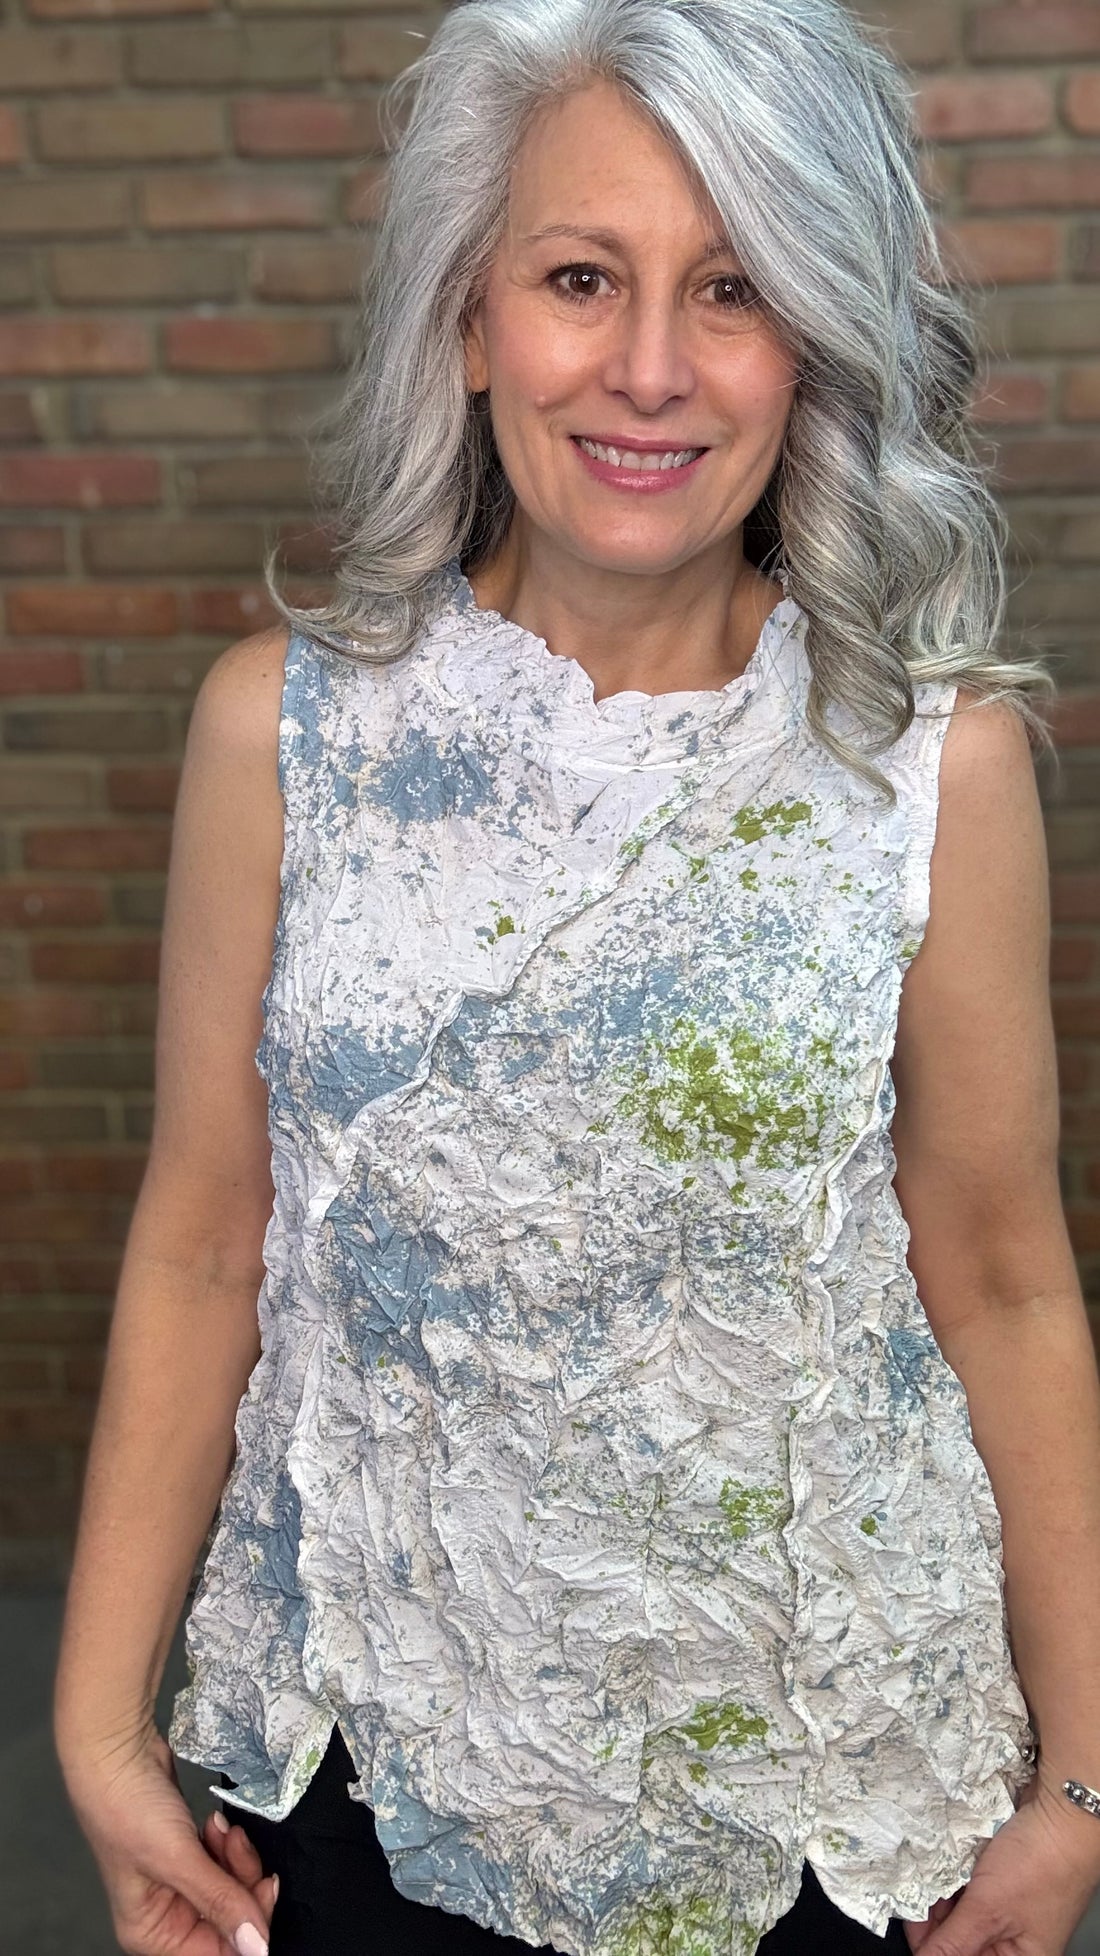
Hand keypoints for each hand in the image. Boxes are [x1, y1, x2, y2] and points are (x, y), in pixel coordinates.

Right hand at [57, 1721, 276, 1954]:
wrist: (116, 1750)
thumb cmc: (126, 1807)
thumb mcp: (177, 1859)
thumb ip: (221, 1902)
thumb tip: (258, 1949)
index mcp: (152, 1933)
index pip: (216, 1953)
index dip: (247, 1928)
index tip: (266, 1890)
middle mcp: (164, 1915)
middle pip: (228, 1920)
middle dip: (242, 1883)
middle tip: (240, 1849)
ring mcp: (178, 1881)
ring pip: (231, 1888)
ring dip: (236, 1858)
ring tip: (221, 1830)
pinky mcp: (189, 1850)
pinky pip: (224, 1861)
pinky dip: (227, 1843)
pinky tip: (216, 1823)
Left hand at [899, 1770, 1099, 1955]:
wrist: (1063, 1812)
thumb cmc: (1043, 1864)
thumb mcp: (989, 1910)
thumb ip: (953, 1941)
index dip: (930, 1943)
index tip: (909, 1918)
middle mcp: (1010, 1939)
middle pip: (956, 1937)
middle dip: (933, 1917)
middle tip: (918, 1891)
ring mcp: (1004, 1907)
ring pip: (956, 1910)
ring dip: (940, 1893)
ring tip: (932, 1874)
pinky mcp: (998, 1879)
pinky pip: (965, 1885)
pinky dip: (952, 1876)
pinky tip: (945, 1863)